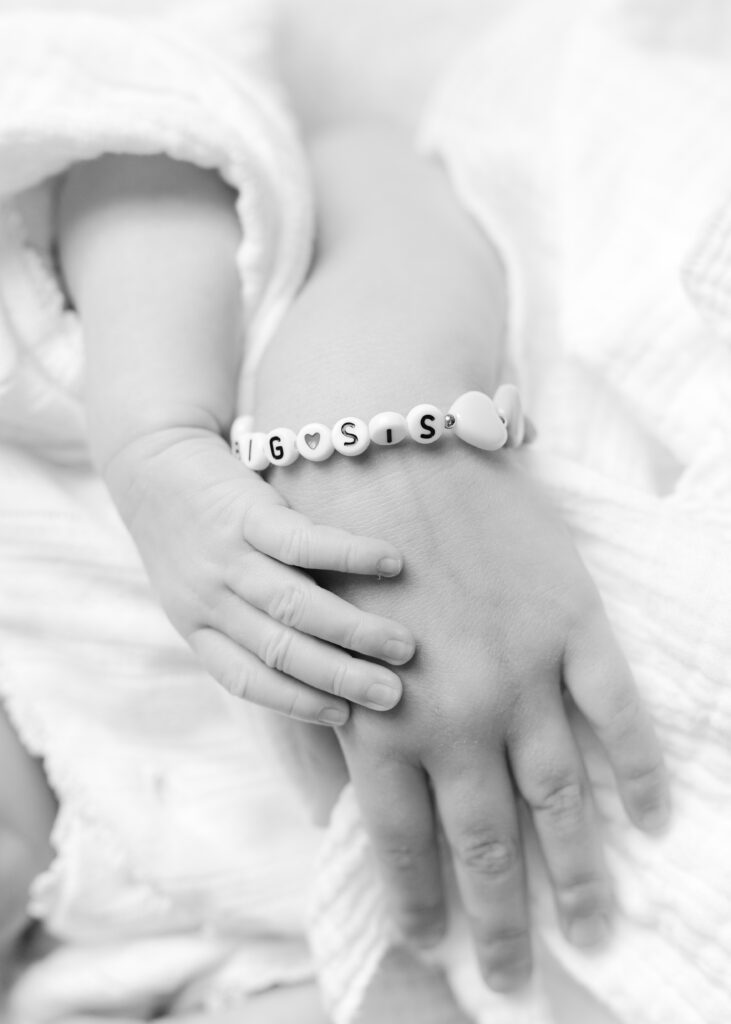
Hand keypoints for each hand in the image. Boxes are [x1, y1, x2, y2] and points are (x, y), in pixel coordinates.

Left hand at [103, 428, 414, 724]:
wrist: (149, 457)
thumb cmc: (188, 528)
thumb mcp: (194, 587)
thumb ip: (241, 618)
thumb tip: (320, 651)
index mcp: (196, 624)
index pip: (246, 678)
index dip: (296, 702)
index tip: (344, 716)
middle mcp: (209, 599)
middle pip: (280, 651)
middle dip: (341, 678)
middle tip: (392, 695)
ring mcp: (225, 557)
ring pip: (294, 607)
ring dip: (353, 631)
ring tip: (402, 645)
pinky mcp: (243, 512)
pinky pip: (301, 542)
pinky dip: (349, 555)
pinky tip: (390, 562)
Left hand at [267, 443, 670, 989]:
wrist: (383, 437)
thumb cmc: (328, 537)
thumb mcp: (308, 645)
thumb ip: (324, 734)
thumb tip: (334, 812)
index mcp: (383, 722)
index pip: (404, 842)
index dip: (419, 900)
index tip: (431, 942)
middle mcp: (458, 713)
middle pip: (486, 841)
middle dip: (496, 919)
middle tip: (508, 978)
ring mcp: (524, 672)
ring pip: (558, 796)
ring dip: (574, 873)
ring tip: (588, 929)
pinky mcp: (569, 623)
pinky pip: (616, 713)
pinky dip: (637, 770)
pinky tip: (645, 820)